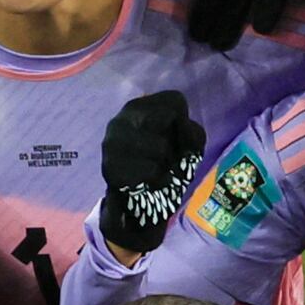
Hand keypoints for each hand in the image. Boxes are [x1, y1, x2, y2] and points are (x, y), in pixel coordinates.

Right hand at [94, 92, 207, 264]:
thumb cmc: (163, 164)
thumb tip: (187, 136)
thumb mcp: (184, 142)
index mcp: (137, 107)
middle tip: (168, 157)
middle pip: (169, 120)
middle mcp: (120, 120)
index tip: (180, 139)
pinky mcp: (111, 168)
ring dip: (167, 163)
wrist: (137, 203)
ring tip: (158, 169)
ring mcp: (112, 144)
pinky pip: (150, 170)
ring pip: (161, 147)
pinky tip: (150, 182)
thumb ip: (193, 132)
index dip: (186, 122)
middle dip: (176, 141)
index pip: (175, 100)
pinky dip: (159, 180)